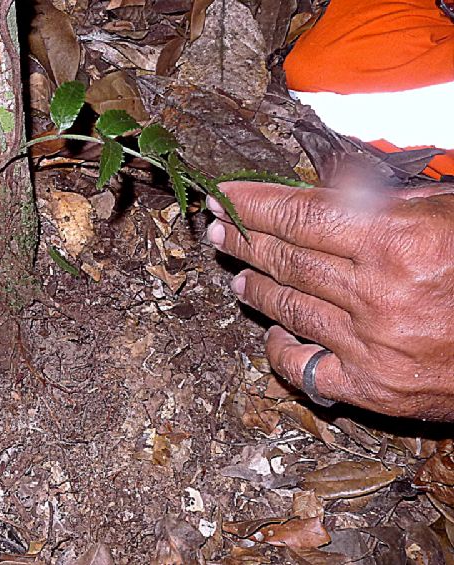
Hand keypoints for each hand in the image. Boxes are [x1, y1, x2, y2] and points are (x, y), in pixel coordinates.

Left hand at [207, 181, 453, 419]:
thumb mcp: (444, 213)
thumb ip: (382, 199)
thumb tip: (324, 182)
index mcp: (398, 241)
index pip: (300, 216)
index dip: (255, 205)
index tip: (227, 198)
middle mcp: (378, 294)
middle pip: (287, 261)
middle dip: (244, 242)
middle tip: (217, 231)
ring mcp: (372, 346)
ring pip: (289, 309)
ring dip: (256, 289)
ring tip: (238, 275)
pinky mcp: (373, 388)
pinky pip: (304, 369)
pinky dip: (281, 349)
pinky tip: (274, 331)